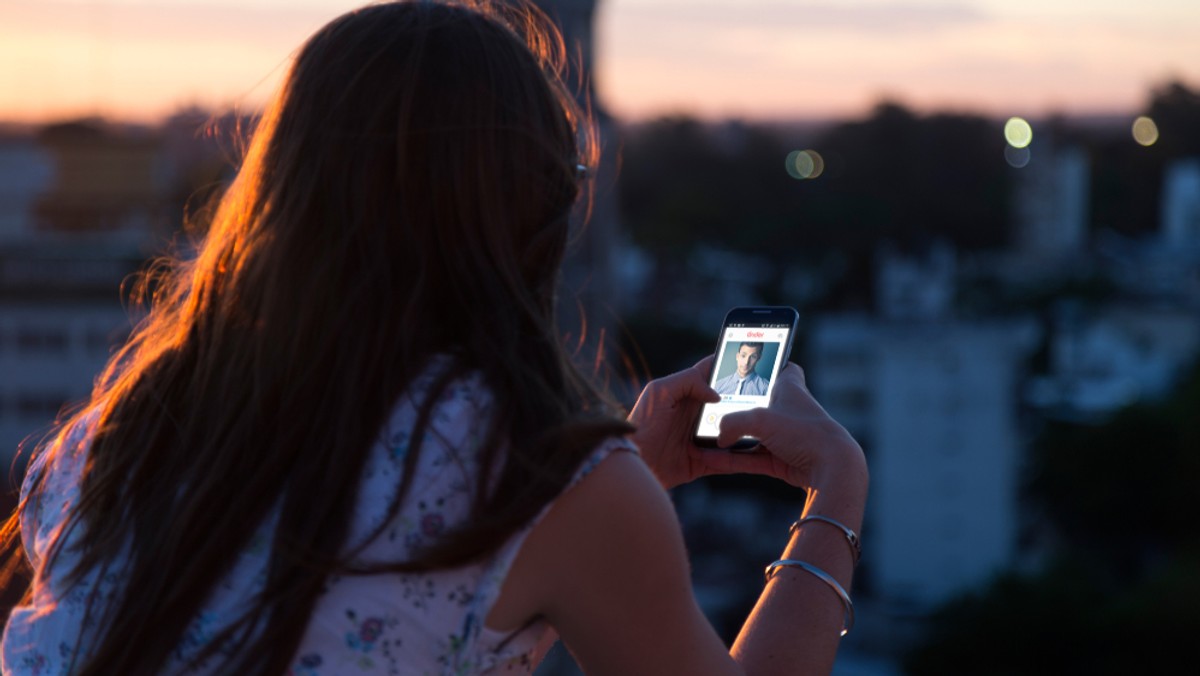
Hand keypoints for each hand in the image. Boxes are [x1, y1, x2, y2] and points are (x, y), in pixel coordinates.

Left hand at [626, 357, 820, 489]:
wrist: (633, 464)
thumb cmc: (640, 424)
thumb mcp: (658, 392)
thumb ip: (686, 382)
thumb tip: (716, 392)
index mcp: (685, 393)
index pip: (712, 373)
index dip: (729, 364)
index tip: (753, 357)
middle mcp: (695, 413)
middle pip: (729, 402)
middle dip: (748, 397)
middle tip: (773, 393)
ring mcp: (701, 438)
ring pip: (733, 430)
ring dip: (750, 428)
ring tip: (773, 423)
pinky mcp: (703, 462)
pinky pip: (729, 459)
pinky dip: (743, 457)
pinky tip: (761, 452)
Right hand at [716, 363, 866, 494]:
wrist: (832, 468)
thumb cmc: (804, 433)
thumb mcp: (761, 420)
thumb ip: (732, 423)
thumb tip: (719, 439)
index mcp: (790, 388)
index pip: (784, 368)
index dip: (770, 364)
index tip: (753, 365)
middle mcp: (789, 411)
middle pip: (758, 404)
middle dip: (736, 407)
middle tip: (711, 407)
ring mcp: (786, 437)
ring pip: (752, 435)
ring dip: (730, 438)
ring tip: (703, 438)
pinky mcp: (783, 460)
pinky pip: (752, 459)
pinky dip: (733, 460)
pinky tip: (710, 460)